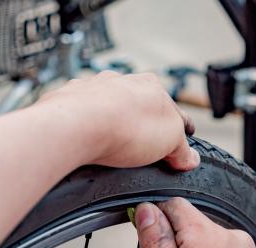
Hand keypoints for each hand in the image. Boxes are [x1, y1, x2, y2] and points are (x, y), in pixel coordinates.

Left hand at [34, 71, 198, 169]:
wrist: (73, 126)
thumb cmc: (124, 127)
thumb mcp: (170, 142)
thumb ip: (182, 149)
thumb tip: (189, 157)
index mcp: (152, 86)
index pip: (173, 110)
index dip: (179, 129)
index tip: (179, 144)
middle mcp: (121, 82)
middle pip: (139, 106)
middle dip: (143, 125)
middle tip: (145, 150)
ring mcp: (92, 89)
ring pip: (108, 107)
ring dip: (112, 123)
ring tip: (113, 150)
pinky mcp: (67, 102)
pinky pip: (81, 115)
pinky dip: (86, 127)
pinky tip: (87, 144)